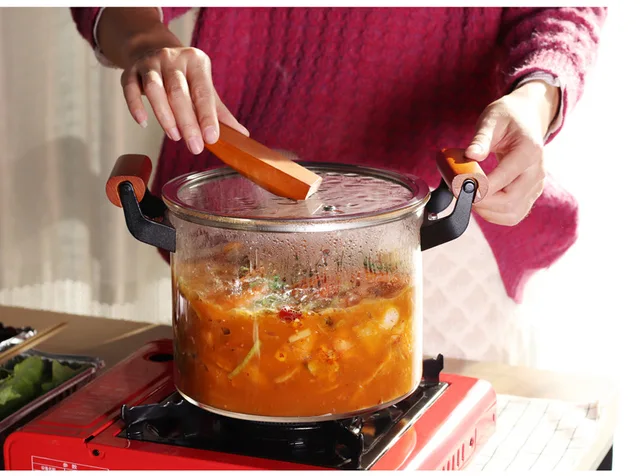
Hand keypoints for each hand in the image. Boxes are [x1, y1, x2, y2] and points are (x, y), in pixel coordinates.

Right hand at [121, 45, 248, 154]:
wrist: (152, 50)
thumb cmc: (184, 76)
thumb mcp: (204, 88)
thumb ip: (220, 112)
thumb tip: (242, 136)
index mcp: (196, 62)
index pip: (203, 92)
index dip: (207, 116)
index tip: (212, 138)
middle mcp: (172, 58)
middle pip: (179, 92)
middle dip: (188, 122)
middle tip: (195, 147)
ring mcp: (150, 63)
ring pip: (154, 89)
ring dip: (164, 116)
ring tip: (175, 136)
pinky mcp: (130, 71)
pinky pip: (130, 88)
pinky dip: (135, 106)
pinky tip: (143, 122)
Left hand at [464, 80, 559, 225]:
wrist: (527, 117)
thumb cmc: (508, 117)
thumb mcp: (492, 119)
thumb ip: (481, 138)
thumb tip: (470, 155)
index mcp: (529, 151)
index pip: (505, 177)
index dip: (481, 187)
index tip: (460, 185)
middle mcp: (537, 171)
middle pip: (509, 201)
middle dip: (481, 201)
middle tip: (461, 192)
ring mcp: (536, 185)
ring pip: (512, 213)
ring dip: (487, 211)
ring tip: (470, 197)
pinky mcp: (531, 194)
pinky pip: (514, 214)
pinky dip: (495, 214)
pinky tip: (481, 203)